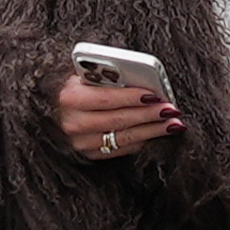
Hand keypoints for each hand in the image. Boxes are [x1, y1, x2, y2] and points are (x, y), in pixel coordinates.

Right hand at [56, 75, 187, 160]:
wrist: (56, 107)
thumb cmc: (78, 85)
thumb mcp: (86, 75)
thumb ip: (107, 76)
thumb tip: (141, 77)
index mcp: (70, 98)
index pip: (106, 99)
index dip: (132, 97)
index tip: (155, 94)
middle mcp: (73, 123)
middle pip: (118, 120)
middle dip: (149, 115)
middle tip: (171, 109)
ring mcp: (80, 142)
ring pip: (123, 138)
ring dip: (152, 131)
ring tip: (173, 124)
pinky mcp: (90, 154)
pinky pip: (121, 149)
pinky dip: (142, 140)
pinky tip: (157, 132)